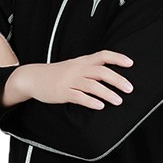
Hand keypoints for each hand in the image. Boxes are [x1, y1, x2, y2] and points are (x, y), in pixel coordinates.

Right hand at [1, 50, 133, 109]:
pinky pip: (79, 97)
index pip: (103, 55)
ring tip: (118, 101)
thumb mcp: (74, 66)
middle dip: (117, 79)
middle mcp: (78, 69)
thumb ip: (90, 68)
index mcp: (82, 61)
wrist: (32, 77)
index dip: (117, 58)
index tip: (130, 63)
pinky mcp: (62, 93)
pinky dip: (91, 101)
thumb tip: (111, 76)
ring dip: (107, 93)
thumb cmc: (57, 73)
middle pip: (101, 71)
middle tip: (130, 88)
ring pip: (92, 85)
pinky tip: (100, 106)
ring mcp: (70, 81)